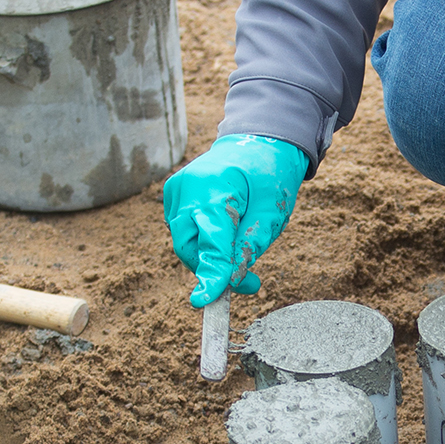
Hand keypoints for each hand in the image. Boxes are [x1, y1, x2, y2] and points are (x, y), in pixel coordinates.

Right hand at [162, 135, 308, 306]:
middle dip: (212, 270)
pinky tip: (224, 228)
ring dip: (208, 256)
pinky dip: (201, 240)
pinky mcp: (173, 192)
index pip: (210, 242)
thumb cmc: (269, 177)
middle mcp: (189, 187)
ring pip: (184, 241)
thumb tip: (228, 281)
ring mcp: (177, 188)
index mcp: (217, 188)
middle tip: (249, 284)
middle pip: (188, 246)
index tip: (204, 302)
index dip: (209, 275)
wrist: (258, 141)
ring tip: (241, 258)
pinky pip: (183, 229)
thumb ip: (248, 247)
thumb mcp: (271, 214)